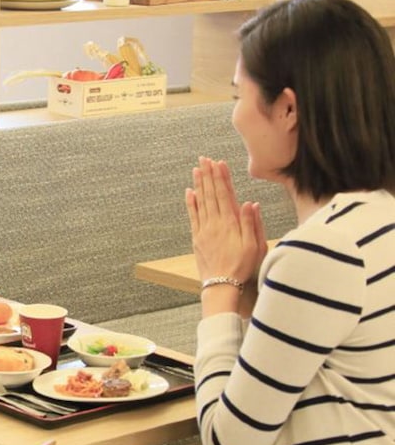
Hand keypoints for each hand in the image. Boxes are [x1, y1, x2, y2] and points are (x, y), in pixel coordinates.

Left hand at [185, 157, 264, 285]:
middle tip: (204, 159)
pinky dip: (191, 202)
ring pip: (200, 202)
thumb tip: (250, 203)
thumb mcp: (254, 246)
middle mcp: (214, 224)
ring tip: (197, 169)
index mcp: (230, 224)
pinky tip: (189, 192)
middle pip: (211, 194)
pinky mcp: (197, 238)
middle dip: (208, 175)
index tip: (218, 163)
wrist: (222, 285)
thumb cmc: (242, 267)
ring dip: (199, 184)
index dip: (221, 177)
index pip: (225, 194)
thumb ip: (251, 224)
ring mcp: (203, 230)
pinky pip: (193, 216)